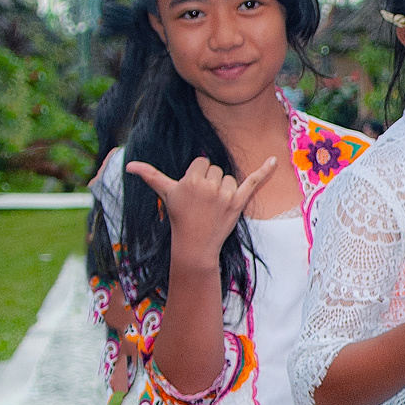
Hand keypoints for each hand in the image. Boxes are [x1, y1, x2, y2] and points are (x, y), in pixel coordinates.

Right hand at [127, 156, 278, 265]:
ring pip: (229, 177)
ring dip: (223, 188)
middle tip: (202, 201)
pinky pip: (253, 182)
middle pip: (215, 169)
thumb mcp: (165, 194)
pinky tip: (275, 160)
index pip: (202, 162)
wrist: (194, 244)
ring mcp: (225, 195)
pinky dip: (265, 171)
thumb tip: (129, 164)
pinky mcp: (238, 203)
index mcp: (191, 180)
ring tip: (213, 206)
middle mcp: (209, 186)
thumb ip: (150, 175)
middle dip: (210, 182)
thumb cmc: (179, 216)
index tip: (193, 192)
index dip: (197, 175)